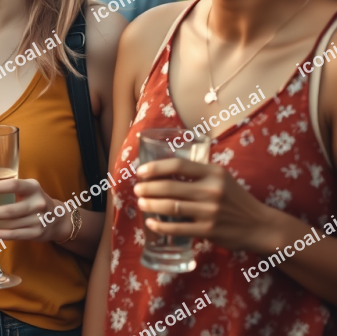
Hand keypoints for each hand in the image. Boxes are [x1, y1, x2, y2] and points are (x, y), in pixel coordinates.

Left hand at [0, 178, 71, 241]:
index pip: (13, 185)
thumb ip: (11, 187)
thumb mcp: (28, 188)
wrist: (58, 218)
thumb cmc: (35, 199)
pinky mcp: (35, 234)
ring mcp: (38, 220)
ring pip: (9, 224)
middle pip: (9, 210)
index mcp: (33, 187)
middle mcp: (37, 203)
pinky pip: (13, 235)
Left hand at [134, 158, 271, 251]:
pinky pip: (178, 228)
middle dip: (148, 188)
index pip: (177, 166)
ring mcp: (210, 212)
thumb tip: (164, 168)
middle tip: (137, 189)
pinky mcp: (209, 231)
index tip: (140, 171)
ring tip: (141, 203)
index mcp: (213, 173)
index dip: (155, 168)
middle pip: (170, 187)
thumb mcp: (221, 177)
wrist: (259, 225)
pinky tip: (151, 223)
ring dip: (151, 204)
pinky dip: (161, 225)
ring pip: (171, 207)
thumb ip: (198, 172)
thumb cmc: (235, 199)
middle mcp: (211, 190)